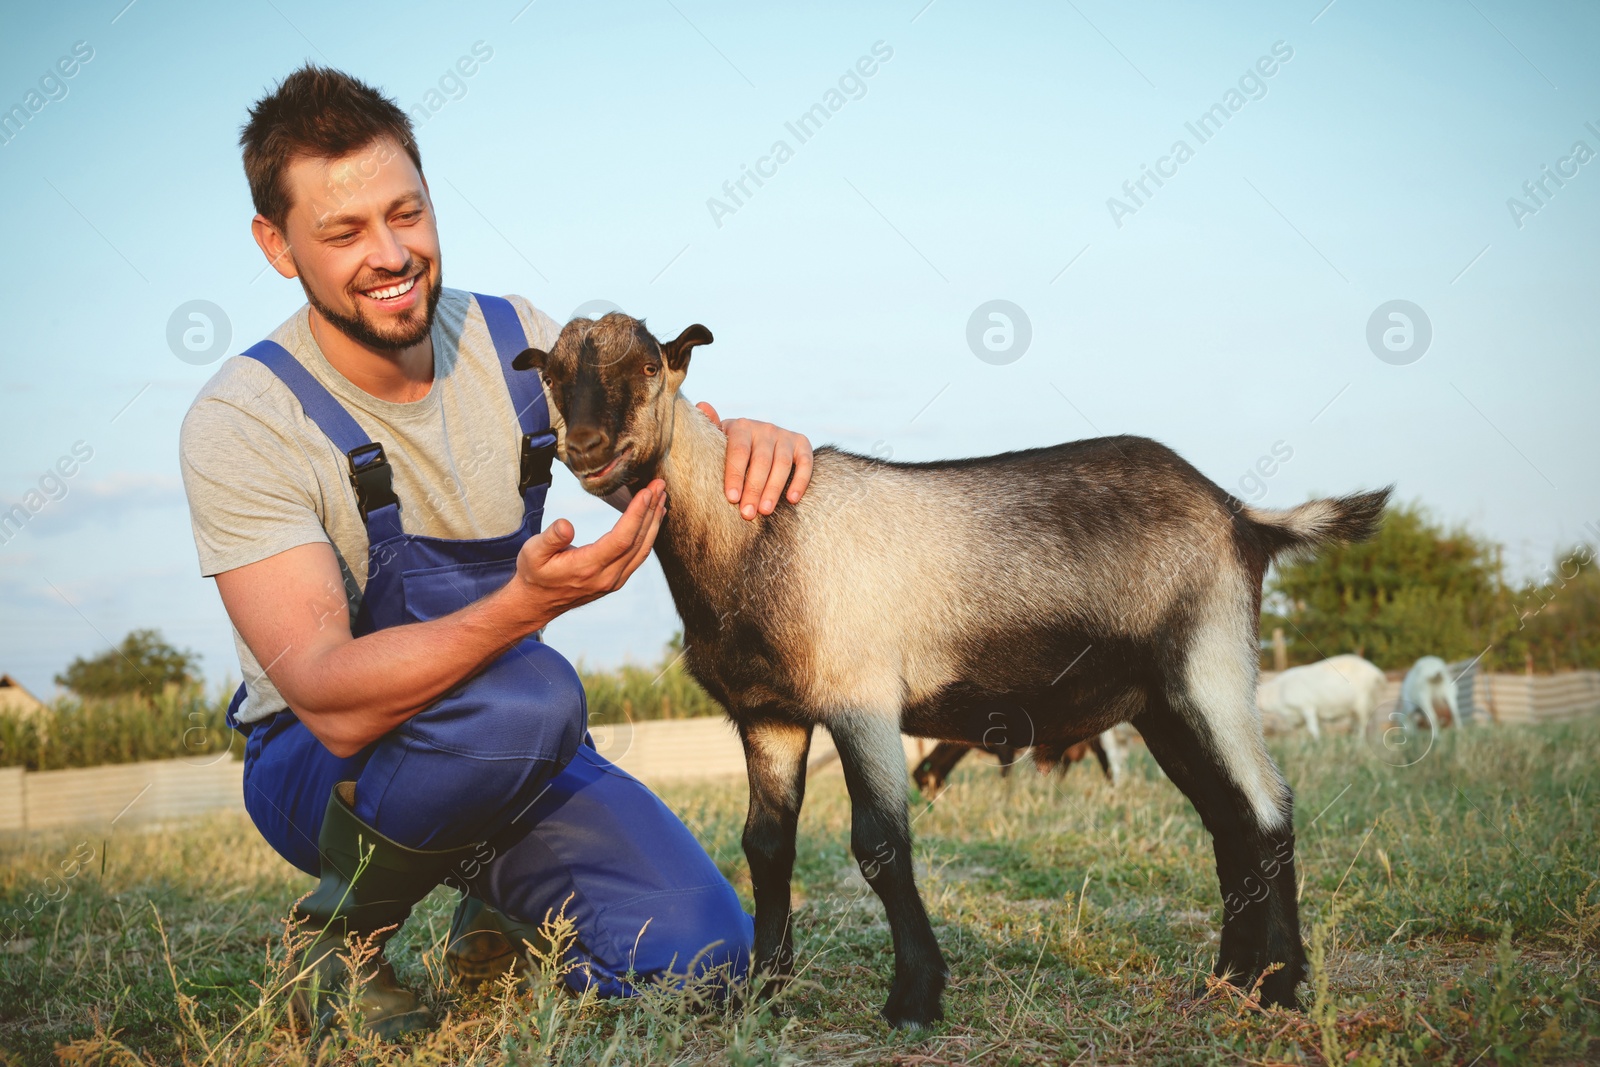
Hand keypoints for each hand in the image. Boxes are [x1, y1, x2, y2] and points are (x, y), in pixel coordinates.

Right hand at [512, 480, 666, 625]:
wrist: (536, 603)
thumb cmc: (534, 573)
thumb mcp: (532, 553)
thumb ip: (550, 538)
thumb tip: (566, 525)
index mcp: (588, 567)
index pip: (622, 539)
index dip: (637, 514)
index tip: (647, 492)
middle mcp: (607, 577)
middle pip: (638, 542)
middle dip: (651, 511)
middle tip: (660, 485)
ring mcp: (614, 581)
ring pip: (643, 550)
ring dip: (654, 522)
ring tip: (661, 498)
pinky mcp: (616, 580)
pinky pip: (639, 556)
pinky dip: (648, 535)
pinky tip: (652, 519)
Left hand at [696, 402, 812, 519]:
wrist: (760, 439)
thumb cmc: (733, 446)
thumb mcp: (719, 437)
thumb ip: (711, 425)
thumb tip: (702, 405)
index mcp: (741, 427)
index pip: (739, 452)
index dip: (736, 475)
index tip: (732, 498)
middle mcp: (765, 428)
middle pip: (761, 461)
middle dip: (754, 489)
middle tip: (748, 513)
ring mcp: (785, 435)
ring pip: (782, 464)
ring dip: (774, 489)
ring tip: (765, 511)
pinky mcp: (802, 443)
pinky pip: (806, 463)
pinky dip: (800, 481)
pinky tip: (792, 499)